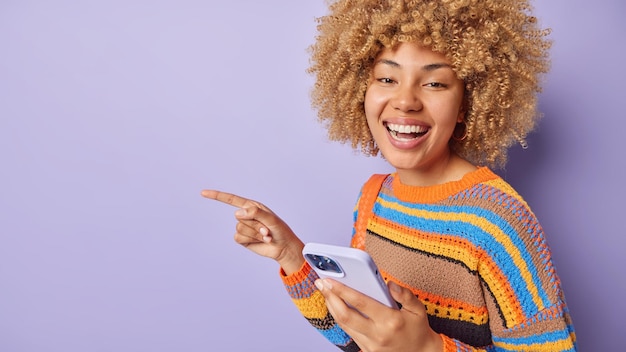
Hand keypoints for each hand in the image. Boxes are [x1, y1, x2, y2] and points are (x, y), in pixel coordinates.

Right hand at [201, 190, 304, 274]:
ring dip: (255, 234)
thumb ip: (255, 213)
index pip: (231, 199)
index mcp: (252, 206)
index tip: (203, 193)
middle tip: (267, 229)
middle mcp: (246, 216)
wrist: (283, 247)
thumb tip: (237, 213)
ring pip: (240, 228)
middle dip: (256, 225)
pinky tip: (261, 241)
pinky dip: (251, 240)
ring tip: (266, 235)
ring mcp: (243, 227)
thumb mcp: (271, 219)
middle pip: (240, 218)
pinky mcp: (243, 239)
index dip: (217, 196)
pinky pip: (239, 238)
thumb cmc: (280, 230)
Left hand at [315, 279, 441, 351]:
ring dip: (332, 307)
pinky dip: (340, 318)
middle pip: (345, 316)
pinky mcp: (368, 350)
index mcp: (390, 320)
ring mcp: (371, 344)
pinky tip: (336, 306)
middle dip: (330, 298)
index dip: (342, 290)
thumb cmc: (418, 329)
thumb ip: (405, 295)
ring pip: (344, 325)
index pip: (361, 302)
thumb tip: (390, 284)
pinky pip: (349, 332)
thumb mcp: (418, 310)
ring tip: (326, 292)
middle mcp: (378, 334)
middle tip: (321, 283)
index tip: (330, 280)